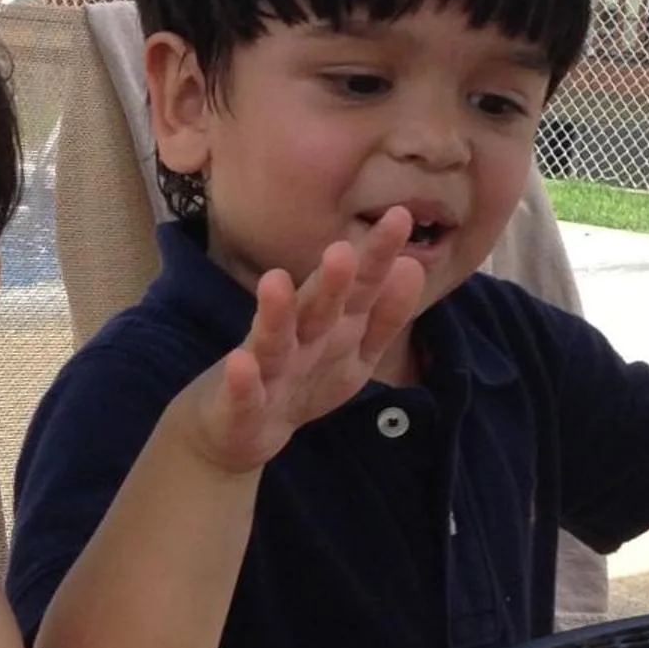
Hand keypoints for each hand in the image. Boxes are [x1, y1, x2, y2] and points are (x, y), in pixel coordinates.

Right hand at [178, 209, 428, 475]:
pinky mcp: (237, 405)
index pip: (359, 290)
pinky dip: (241, 381)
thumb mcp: (352, 353)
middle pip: (316, 309)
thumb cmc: (300, 379)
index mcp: (330, 328)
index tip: (399, 217)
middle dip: (329, 283)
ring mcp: (265, 371)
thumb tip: (412, 265)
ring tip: (275, 280)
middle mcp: (298, 340)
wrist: (236, 430)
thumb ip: (384, 316)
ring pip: (272, 341)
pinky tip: (239, 363)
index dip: (376, 258)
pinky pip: (242, 394)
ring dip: (275, 314)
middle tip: (342, 250)